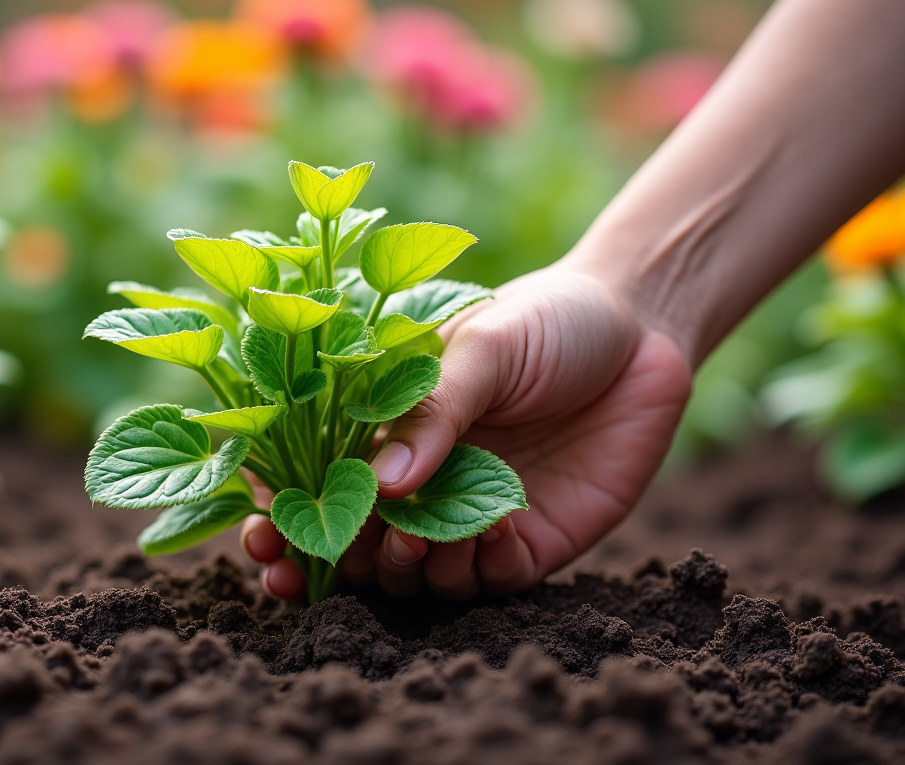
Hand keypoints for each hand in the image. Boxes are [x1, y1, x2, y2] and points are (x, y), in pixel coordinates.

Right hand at [240, 263, 692, 599]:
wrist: (643, 332)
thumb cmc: (544, 320)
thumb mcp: (480, 345)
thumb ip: (430, 410)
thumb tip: (381, 485)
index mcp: (384, 428)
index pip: (316, 481)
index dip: (281, 513)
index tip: (261, 533)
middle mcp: (418, 482)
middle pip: (351, 543)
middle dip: (328, 561)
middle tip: (321, 560)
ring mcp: (470, 518)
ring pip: (413, 576)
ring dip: (403, 570)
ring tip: (414, 540)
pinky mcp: (528, 546)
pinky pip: (487, 583)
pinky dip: (478, 570)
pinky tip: (491, 531)